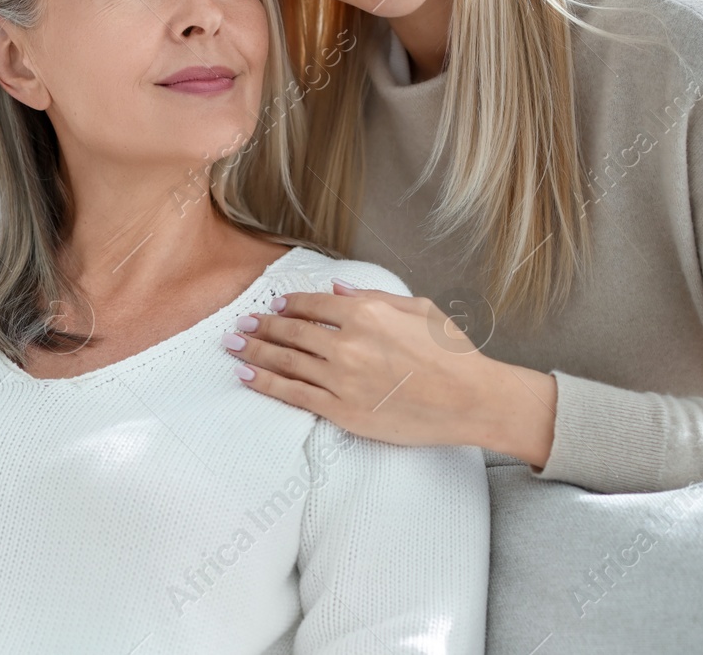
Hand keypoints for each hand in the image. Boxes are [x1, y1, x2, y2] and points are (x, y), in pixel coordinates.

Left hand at [224, 281, 557, 463]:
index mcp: (365, 313)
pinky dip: (266, 384)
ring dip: (254, 352)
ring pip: (285, 362)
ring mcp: (341, 378)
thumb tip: (337, 291)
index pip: (312, 305)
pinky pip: (294, 394)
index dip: (288, 305)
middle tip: (238, 326)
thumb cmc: (452, 354)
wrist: (470, 399)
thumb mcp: (419, 309)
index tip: (273, 307)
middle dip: (260, 328)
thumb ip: (373, 297)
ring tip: (232, 347)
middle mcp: (347, 343)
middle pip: (291, 332)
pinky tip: (247, 377)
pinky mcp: (341, 410)